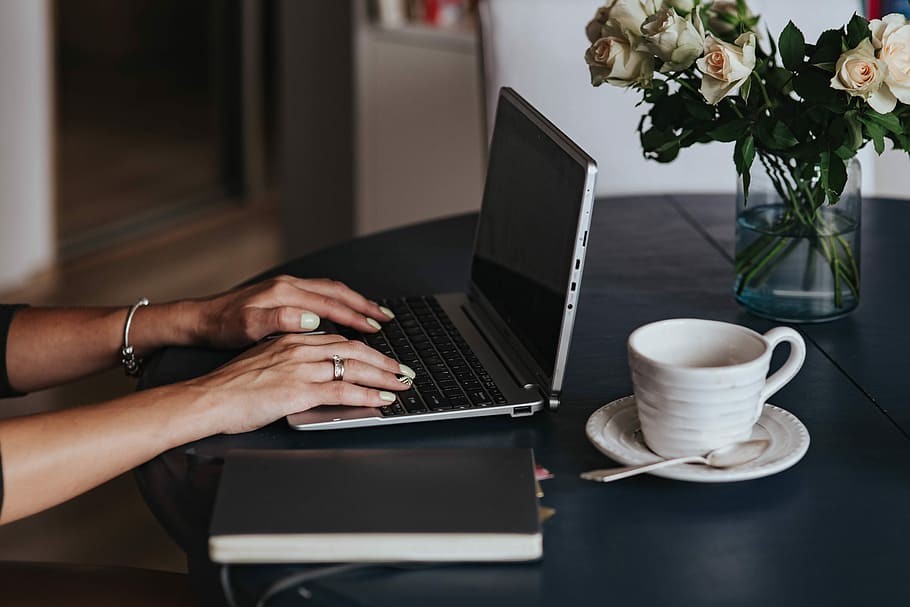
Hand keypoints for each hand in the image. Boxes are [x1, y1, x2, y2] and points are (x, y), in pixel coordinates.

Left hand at [188, 275, 394, 347]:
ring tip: (374, 314)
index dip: (356, 316)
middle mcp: (289, 286)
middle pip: (337, 292)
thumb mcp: (246, 327)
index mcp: (285, 293)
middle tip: (387, 317)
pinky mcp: (283, 295)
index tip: (377, 326)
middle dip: (364, 305)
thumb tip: (312, 319)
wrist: (199, 319)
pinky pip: (321, 295)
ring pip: (331, 291)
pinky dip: (339, 303)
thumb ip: (280, 321)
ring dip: (354, 302)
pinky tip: (344, 312)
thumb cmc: (221, 326)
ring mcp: (287, 289)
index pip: (331, 303)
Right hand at [188, 333, 413, 434]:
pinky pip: (342, 391)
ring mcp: (301, 368)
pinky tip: (381, 399)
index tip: (382, 358)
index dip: (366, 349)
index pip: (339, 340)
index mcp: (292, 339)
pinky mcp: (299, 390)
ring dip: (383, 376)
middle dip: (383, 361)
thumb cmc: (230, 387)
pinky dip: (367, 395)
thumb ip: (290, 362)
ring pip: (353, 367)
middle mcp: (300, 348)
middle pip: (353, 350)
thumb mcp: (265, 363)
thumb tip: (311, 372)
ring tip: (402, 384)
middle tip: (403, 370)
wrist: (207, 398)